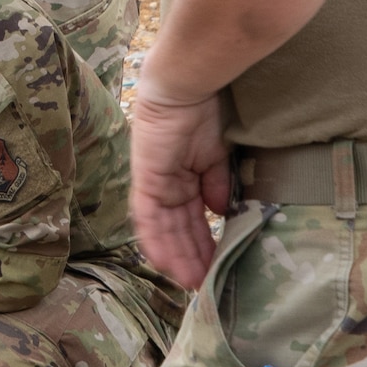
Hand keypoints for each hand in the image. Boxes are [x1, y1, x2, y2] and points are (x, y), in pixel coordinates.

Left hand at [129, 91, 229, 288]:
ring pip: (164, 228)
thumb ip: (217, 184)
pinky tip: (167, 264)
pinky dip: (156, 241)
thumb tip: (221, 213)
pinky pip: (147, 217)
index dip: (204, 241)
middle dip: (192, 256)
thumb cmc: (210, 108)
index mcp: (187, 174)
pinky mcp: (146, 178)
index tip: (218, 265)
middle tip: (205, 284)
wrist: (190, 82)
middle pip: (179, 227)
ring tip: (193, 283)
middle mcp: (168, 181)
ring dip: (178, 256)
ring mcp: (155, 180)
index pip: (194, 216)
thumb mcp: (220, 154)